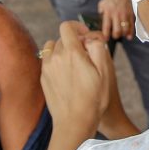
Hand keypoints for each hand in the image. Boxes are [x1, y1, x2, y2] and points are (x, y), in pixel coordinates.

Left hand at [40, 21, 112, 140]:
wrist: (74, 122)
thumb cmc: (93, 99)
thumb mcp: (104, 71)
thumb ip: (98, 47)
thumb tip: (91, 36)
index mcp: (72, 53)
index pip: (67, 27)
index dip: (77, 27)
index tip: (86, 36)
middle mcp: (56, 57)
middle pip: (62, 38)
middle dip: (74, 42)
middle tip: (86, 55)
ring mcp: (47, 68)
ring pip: (52, 48)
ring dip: (62, 50)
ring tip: (74, 63)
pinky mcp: (43, 78)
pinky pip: (48, 62)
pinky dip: (56, 62)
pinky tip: (67, 75)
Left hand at [98, 0, 132, 39]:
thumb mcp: (102, 3)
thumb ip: (100, 12)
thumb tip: (99, 21)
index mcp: (108, 12)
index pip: (106, 27)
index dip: (105, 35)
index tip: (105, 39)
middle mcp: (117, 15)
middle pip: (117, 31)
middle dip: (115, 36)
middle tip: (114, 36)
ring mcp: (125, 15)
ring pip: (125, 30)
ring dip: (122, 35)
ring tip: (120, 35)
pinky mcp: (131, 15)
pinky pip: (131, 26)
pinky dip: (130, 33)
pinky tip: (129, 36)